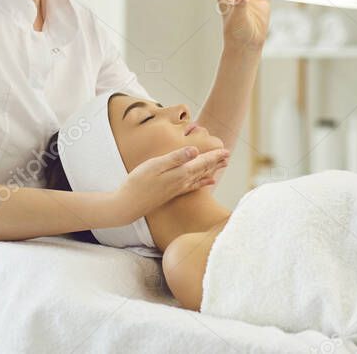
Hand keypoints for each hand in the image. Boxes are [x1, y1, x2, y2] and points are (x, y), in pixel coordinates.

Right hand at [114, 146, 230, 222]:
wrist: (128, 206)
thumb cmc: (138, 182)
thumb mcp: (155, 165)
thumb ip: (175, 158)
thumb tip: (195, 150)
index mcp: (180, 173)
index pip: (202, 162)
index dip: (215, 156)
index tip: (227, 150)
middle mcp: (182, 182)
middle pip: (204, 170)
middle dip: (216, 162)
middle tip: (228, 155)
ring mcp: (177, 189)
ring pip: (200, 178)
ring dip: (212, 170)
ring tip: (222, 165)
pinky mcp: (172, 193)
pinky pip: (194, 186)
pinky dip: (203, 182)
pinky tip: (209, 182)